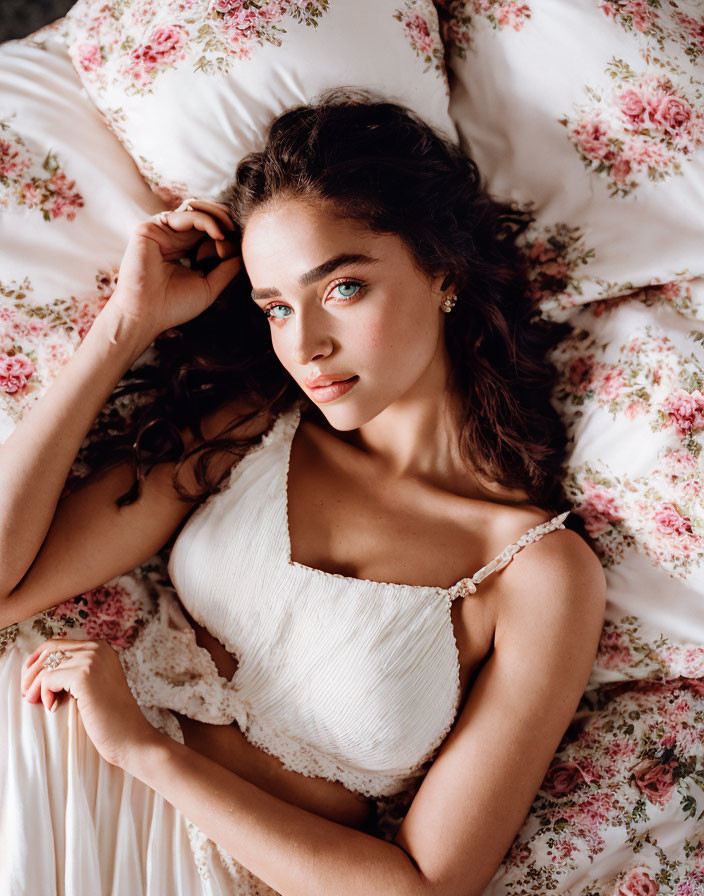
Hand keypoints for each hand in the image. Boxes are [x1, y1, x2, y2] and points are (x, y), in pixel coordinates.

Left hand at [21, 638, 158, 768]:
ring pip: (46, 665)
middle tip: (28, 694)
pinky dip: (45, 695)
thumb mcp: (95, 683)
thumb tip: (39, 667)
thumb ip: (76, 669)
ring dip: (35, 685)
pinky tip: (53, 708)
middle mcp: (98, 648)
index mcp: (101, 647)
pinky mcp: (83, 676)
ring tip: (36, 701)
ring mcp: (92, 660)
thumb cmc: (110, 716)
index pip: (57, 643)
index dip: (38, 660)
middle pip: (49, 650)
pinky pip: (48, 679)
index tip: (30, 680)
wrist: (129, 735)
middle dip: (32, 672)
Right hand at [109, 198, 242, 338]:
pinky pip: (184, 214)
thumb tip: (245, 252)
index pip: (209, 228)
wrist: (146, 315)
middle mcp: (172, 236)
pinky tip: (218, 235)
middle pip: (203, 212)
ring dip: (217, 216)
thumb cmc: (174, 306)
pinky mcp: (150, 228)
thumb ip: (226, 269)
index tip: (242, 246)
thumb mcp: (210, 286)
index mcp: (184, 248)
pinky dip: (205, 221)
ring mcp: (161, 230)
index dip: (227, 231)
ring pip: (195, 208)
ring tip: (229, 231)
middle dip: (224, 217)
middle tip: (238, 229)